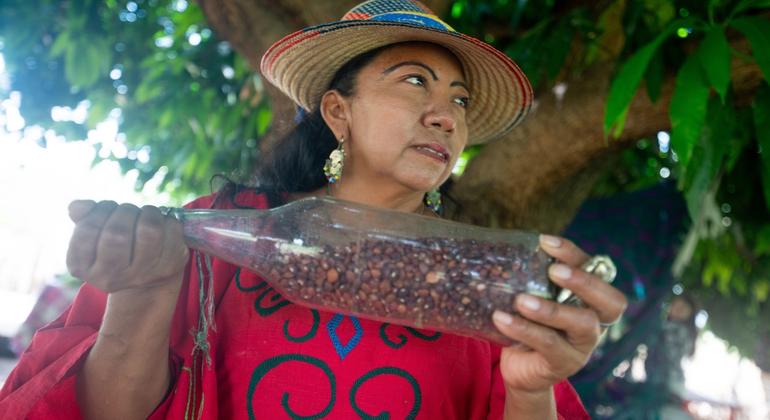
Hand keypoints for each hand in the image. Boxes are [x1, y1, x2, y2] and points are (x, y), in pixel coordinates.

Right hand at [66, 200, 188, 293]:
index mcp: (82, 267)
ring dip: (147, 212)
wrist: (147, 275)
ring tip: (146, 213)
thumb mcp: (95, 234)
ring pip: (149, 231)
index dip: (100, 211)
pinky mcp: (167, 268)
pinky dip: (168, 220)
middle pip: (117, 233)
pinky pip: (171, 232)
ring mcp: (140, 276)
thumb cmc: (117, 246)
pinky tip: (163, 224)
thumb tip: (77, 206)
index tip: (108, 208)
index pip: (87, 231)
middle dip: (124, 211)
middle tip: (128, 210)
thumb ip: (84, 217)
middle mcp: (109, 277)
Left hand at [492, 234, 627, 393]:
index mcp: (591, 301)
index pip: (598, 272)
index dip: (575, 255)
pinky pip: (549, 345)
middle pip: (611, 302)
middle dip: (584, 282)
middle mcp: (595, 323)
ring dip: (550, 309)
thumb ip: (532, 279)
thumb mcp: (534, 299)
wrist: (520, 369)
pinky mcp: (564, 363)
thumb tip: (499, 246)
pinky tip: (501, 319)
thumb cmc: (529, 325)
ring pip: (582, 323)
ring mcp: (583, 346)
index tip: (546, 241)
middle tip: (553, 271)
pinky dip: (524, 329)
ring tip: (520, 300)